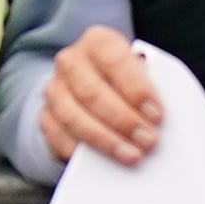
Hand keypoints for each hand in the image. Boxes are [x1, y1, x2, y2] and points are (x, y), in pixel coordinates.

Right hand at [34, 28, 164, 167]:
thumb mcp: (142, 72)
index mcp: (98, 42)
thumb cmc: (127, 79)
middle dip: (123, 120)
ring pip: (74, 117)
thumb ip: (152, 85)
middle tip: (148, 140)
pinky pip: (59, 138)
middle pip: (92, 92)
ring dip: (106, 140)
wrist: (95, 87)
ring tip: (132, 155)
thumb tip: (159, 116)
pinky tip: (103, 162)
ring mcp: (54, 90)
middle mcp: (71, 62)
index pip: (115, 61)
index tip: (156, 114)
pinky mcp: (45, 118)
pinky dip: (82, 151)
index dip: (136, 88)